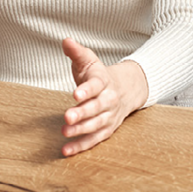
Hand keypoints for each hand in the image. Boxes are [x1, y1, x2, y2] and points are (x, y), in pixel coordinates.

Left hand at [60, 38, 148, 156]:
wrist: (127, 88)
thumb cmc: (99, 75)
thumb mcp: (89, 60)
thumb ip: (77, 52)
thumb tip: (66, 41)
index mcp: (104, 81)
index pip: (96, 85)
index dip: (86, 90)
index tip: (75, 94)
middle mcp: (109, 100)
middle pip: (97, 108)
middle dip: (82, 113)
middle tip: (67, 117)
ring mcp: (109, 116)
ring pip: (96, 125)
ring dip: (81, 130)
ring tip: (65, 132)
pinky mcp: (106, 129)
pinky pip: (94, 139)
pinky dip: (81, 146)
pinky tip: (66, 150)